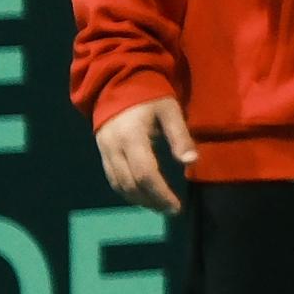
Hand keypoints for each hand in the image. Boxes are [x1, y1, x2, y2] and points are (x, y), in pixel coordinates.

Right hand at [96, 93, 196, 213]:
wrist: (116, 83)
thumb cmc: (149, 95)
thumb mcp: (169, 110)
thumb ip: (180, 136)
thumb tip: (191, 162)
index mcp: (132, 137)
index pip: (145, 174)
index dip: (161, 193)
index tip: (176, 205)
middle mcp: (114, 147)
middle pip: (130, 184)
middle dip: (151, 200)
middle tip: (171, 209)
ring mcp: (105, 151)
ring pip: (118, 185)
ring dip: (138, 200)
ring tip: (159, 207)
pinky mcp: (102, 152)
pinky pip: (112, 178)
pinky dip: (127, 191)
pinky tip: (142, 196)